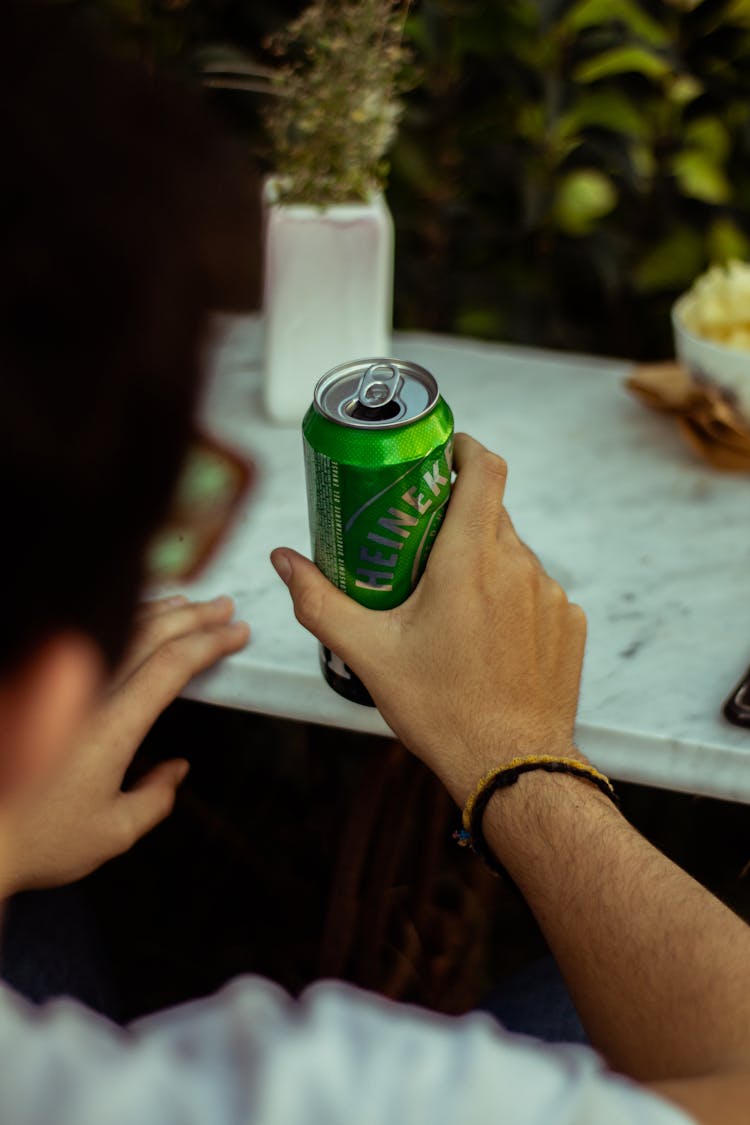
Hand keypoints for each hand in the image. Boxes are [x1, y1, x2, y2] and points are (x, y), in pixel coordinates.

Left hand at [4, 595, 249, 892]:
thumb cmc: (36, 841)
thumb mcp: (111, 833)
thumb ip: (155, 798)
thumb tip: (175, 769)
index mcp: (112, 725)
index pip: (172, 665)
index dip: (211, 643)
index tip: (238, 634)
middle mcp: (84, 694)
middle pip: (149, 634)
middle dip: (193, 617)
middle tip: (224, 608)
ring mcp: (56, 685)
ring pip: (116, 628)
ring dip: (157, 612)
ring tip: (187, 605)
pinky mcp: (38, 687)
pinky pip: (85, 638)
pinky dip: (119, 622)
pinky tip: (132, 621)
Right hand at [271, 433, 585, 805]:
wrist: (512, 766)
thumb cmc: (442, 711)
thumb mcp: (369, 653)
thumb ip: (320, 601)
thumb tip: (285, 562)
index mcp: (470, 560)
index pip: (484, 469)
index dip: (463, 450)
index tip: (441, 455)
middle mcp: (519, 566)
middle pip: (491, 514)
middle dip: (456, 520)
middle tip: (420, 546)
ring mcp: (552, 595)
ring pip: (513, 555)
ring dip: (484, 566)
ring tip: (451, 608)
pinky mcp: (570, 624)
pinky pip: (538, 592)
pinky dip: (512, 601)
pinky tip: (487, 640)